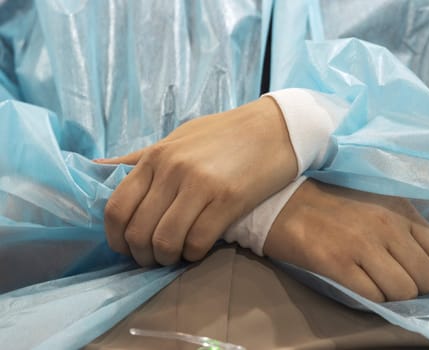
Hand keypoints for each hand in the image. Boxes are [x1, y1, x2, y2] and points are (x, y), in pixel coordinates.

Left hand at [97, 97, 296, 265]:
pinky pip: (198, 241)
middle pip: (138, 231)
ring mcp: (201, 184)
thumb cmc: (225, 134)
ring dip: (166, 258)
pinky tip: (198, 249)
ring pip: (165, 241)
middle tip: (152, 259)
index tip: (126, 249)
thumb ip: (140, 158)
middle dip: (141, 255)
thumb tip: (97, 167)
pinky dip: (194, 254)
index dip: (115, 238)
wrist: (275, 128)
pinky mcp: (229, 199)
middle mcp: (173, 170)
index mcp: (156, 156)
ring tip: (175, 256)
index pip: (117, 208)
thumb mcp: (178, 138)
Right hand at [263, 179, 428, 301]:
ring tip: (375, 282)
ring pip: (403, 292)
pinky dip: (371, 297)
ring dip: (392, 295)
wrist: (286, 203)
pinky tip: (357, 282)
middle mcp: (386, 226)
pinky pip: (374, 296)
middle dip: (415, 288)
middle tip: (393, 280)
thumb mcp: (382, 207)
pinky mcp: (338, 263)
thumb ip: (417, 233)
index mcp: (400, 210)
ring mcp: (362, 245)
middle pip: (426, 279)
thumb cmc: (335, 207)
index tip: (414, 271)